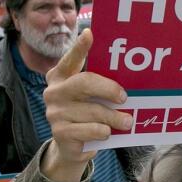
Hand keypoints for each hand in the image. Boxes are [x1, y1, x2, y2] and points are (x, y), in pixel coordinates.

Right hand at [41, 29, 131, 181]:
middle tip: (124, 97)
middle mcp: (54, 91)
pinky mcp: (59, 132)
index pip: (71, 59)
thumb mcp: (91, 97)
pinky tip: (107, 132)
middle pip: (84, 82)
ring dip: (114, 117)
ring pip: (93, 110)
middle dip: (109, 89)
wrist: (72, 147)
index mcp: (60, 76)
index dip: (80, 47)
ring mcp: (54, 112)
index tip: (89, 34)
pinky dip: (103, 131)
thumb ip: (99, 86)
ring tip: (128, 121)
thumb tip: (126, 86)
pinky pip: (89, 129)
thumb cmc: (86, 115)